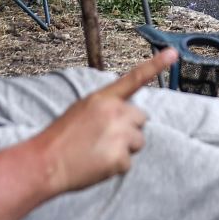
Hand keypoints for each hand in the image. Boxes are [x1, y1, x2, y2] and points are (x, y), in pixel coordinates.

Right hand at [33, 51, 176, 195]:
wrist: (45, 163)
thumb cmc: (60, 138)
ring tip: (98, 151)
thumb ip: (105, 108)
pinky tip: (97, 164)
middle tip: (104, 138)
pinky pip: (128, 163)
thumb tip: (126, 115)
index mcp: (102, 99)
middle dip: (128, 128)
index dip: (156, 64)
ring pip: (138, 141)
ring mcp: (119, 135)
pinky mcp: (120, 158)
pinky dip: (115, 166)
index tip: (173, 53)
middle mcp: (114, 113)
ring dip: (124, 148)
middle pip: (140, 119)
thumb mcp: (81, 110)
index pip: (134, 78)